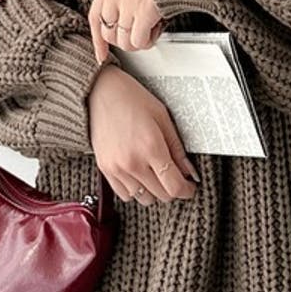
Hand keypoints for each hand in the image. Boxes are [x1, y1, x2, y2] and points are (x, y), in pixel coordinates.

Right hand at [88, 65, 200, 204]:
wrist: (100, 93)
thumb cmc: (131, 99)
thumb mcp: (162, 117)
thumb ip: (177, 147)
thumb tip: (188, 169)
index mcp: (151, 147)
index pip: (174, 185)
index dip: (186, 190)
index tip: (190, 187)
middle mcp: (133, 162)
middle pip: (161, 195)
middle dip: (173, 189)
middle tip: (177, 178)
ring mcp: (117, 168)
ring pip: (143, 198)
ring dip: (155, 191)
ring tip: (157, 175)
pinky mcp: (105, 170)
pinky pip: (125, 195)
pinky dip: (136, 191)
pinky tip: (141, 176)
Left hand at [89, 0, 165, 62]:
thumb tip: (127, 11)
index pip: (95, 17)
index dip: (98, 40)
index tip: (101, 54)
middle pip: (109, 33)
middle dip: (125, 39)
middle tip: (140, 34)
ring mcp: (127, 2)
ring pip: (124, 41)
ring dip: (139, 40)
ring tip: (152, 29)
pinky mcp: (143, 11)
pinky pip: (139, 40)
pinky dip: (148, 40)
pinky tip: (157, 29)